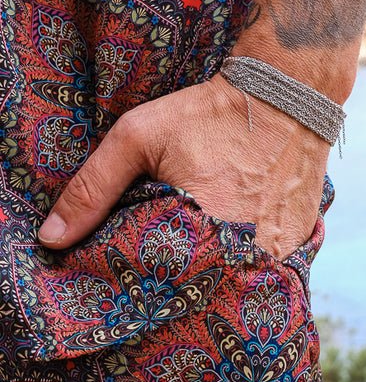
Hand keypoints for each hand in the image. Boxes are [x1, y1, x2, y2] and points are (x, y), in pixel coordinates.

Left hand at [37, 73, 329, 259]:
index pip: (158, 286)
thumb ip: (94, 187)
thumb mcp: (140, 137)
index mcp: (204, 234)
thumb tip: (52, 239)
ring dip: (216, 268)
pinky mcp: (298, 243)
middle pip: (198, 288)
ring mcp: (279, 252)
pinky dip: (247, 257)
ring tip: (207, 233)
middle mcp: (246, 253)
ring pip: (234, 281)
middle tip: (174, 239)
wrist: (285, 94)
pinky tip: (239, 225)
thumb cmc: (208, 113)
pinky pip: (264, 268)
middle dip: (179, 274)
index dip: (141, 275)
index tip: (137, 252)